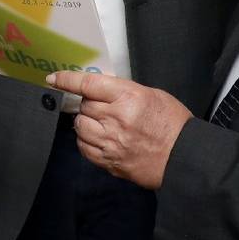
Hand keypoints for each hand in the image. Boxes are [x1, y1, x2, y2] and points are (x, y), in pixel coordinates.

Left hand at [46, 71, 190, 190]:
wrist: (184, 157)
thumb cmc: (172, 123)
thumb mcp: (151, 95)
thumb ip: (122, 91)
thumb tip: (98, 90)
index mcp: (128, 97)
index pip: (87, 84)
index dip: (67, 79)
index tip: (53, 78)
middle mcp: (115, 119)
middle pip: (83, 106)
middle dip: (88, 104)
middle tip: (102, 107)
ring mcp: (111, 142)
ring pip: (80, 127)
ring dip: (85, 123)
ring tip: (101, 123)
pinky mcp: (110, 161)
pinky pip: (84, 148)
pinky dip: (86, 141)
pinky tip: (97, 138)